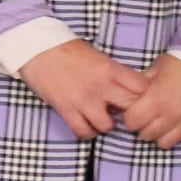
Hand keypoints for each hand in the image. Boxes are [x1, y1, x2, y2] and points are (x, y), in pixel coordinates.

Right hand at [20, 39, 147, 141]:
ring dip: (106, 125)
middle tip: (124, 113)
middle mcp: (100, 86)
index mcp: (109, 68)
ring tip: (102, 119)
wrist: (36, 47)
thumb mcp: (96, 54)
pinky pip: (83, 131)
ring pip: (108, 126)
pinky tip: (86, 125)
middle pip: (130, 109)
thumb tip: (126, 87)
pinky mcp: (66, 110)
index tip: (141, 98)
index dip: (144, 95)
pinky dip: (87, 132)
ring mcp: (83, 100)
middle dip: (130, 113)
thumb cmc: (66, 48)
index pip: (141, 88)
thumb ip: (112, 71)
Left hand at [115, 56, 180, 148]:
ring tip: (163, 122)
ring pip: (164, 143)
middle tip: (147, 116)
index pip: (132, 122)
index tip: (134, 112)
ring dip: (160, 134)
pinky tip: (178, 121)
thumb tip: (131, 97)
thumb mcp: (156, 69)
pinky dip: (177, 133)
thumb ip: (142, 86)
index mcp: (156, 100)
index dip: (130, 117)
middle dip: (143, 126)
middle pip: (146, 135)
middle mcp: (171, 116)